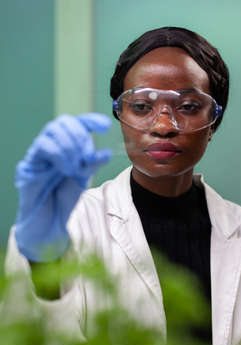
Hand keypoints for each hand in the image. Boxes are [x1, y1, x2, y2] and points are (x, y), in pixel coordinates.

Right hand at [15, 113, 111, 261]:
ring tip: (75, 167)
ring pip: (51, 129)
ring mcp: (40, 154)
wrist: (50, 224)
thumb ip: (92, 165)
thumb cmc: (64, 201)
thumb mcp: (83, 180)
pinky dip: (59, 154)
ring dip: (69, 145)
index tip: (105, 125)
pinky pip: (43, 145)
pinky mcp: (29, 163)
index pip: (77, 124)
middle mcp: (52, 148)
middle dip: (79, 134)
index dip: (90, 120)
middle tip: (86, 155)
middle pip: (63, 121)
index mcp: (68, 149)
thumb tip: (106, 152)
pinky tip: (66, 170)